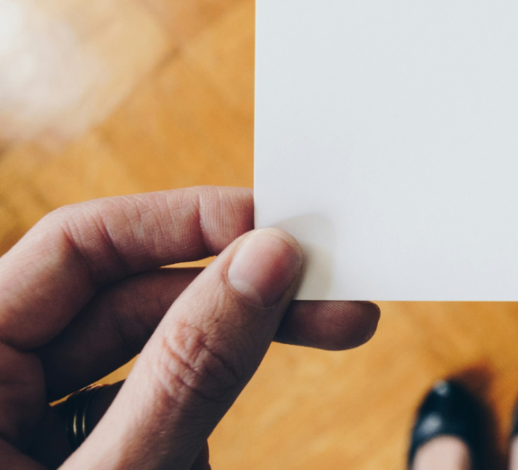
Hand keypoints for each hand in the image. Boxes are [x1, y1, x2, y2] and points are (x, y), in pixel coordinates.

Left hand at [0, 186, 379, 469]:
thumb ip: (188, 372)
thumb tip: (264, 262)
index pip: (75, 245)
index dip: (182, 224)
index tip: (275, 228)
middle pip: (128, 304)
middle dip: (236, 308)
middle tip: (335, 306)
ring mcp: (30, 433)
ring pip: (149, 368)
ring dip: (213, 393)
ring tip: (229, 447)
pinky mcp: (74, 463)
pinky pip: (147, 420)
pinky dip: (191, 437)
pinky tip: (198, 464)